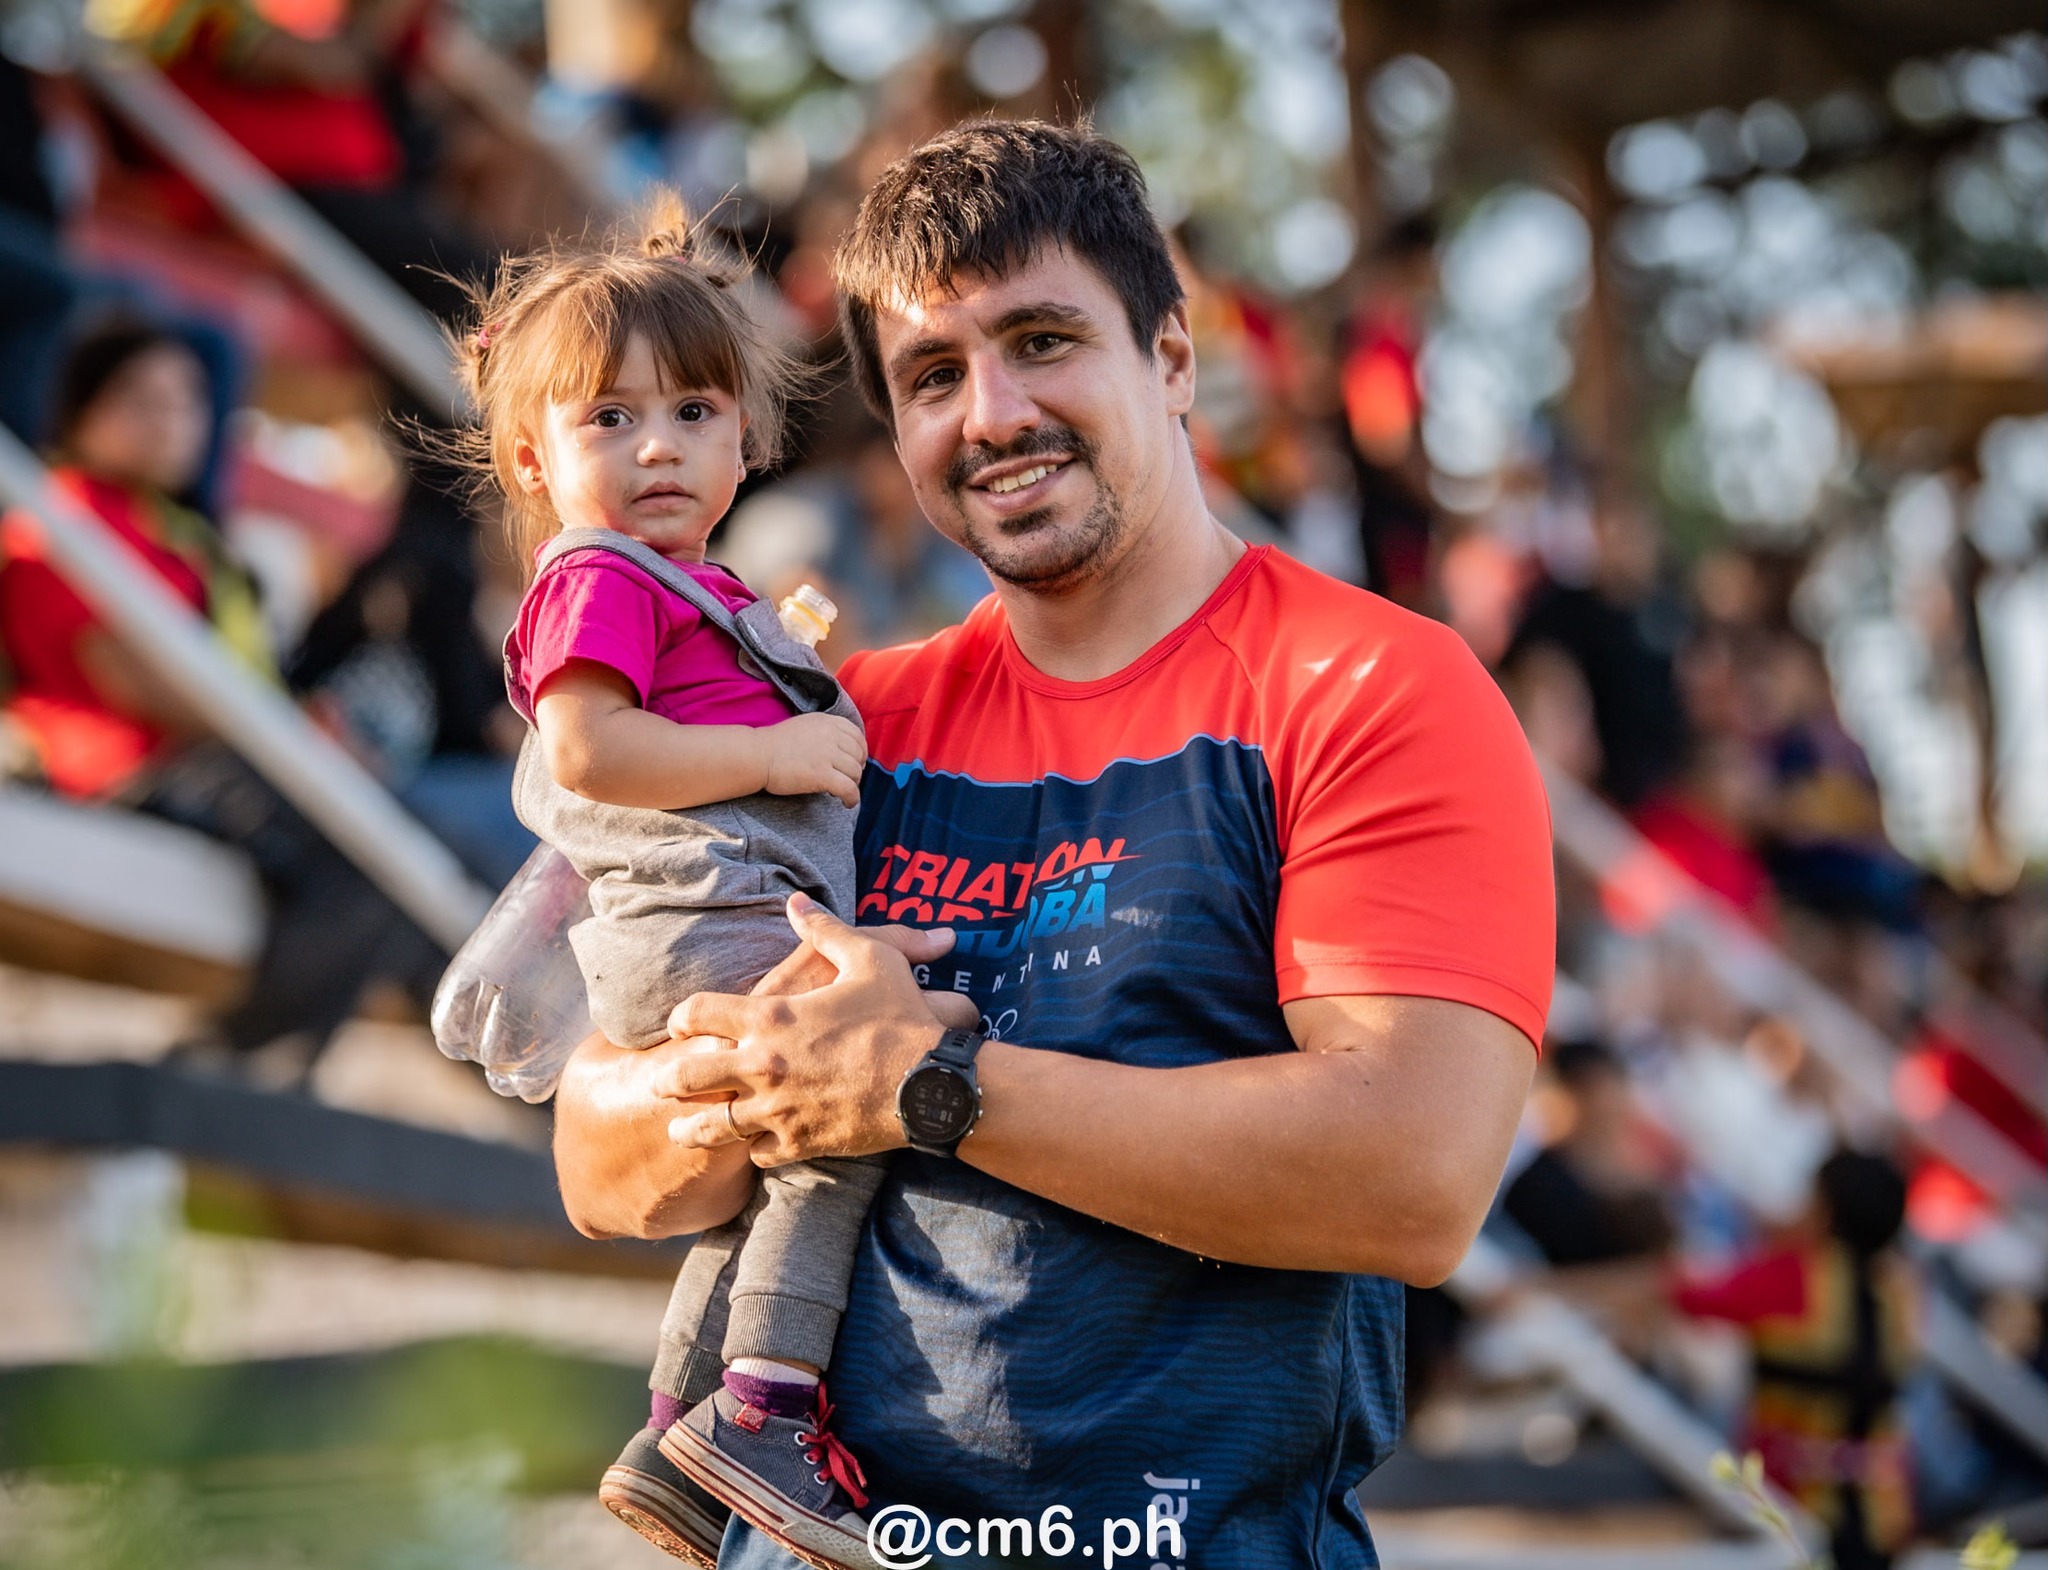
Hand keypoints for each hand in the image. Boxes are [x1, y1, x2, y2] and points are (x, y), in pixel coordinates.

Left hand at [661, 895, 950, 1163]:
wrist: (930, 1083)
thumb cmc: (899, 1016)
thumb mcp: (868, 958)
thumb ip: (825, 931)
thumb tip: (797, 902)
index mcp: (769, 1017)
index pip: (697, 1013)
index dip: (683, 1017)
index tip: (679, 1025)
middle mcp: (761, 1066)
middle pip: (689, 1077)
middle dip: (669, 1080)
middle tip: (661, 1083)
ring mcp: (777, 1110)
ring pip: (713, 1128)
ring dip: (692, 1129)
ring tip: (680, 1131)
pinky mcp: (799, 1144)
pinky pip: (758, 1154)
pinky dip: (752, 1149)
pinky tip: (751, 1146)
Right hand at [760, 713, 864, 806]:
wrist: (757, 755)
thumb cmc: (775, 744)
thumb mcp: (805, 726)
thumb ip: (825, 732)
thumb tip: (842, 750)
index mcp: (827, 722)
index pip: (857, 735)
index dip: (860, 751)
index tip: (855, 761)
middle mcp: (831, 735)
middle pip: (858, 755)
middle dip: (857, 769)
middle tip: (848, 779)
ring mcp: (828, 755)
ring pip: (855, 772)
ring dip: (853, 784)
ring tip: (842, 791)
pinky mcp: (822, 775)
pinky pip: (849, 788)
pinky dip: (852, 798)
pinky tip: (847, 803)